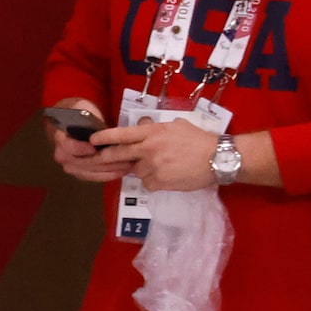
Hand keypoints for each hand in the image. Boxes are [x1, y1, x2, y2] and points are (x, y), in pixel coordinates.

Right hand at [46, 102, 120, 184]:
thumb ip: (88, 117)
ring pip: (89, 172)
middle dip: (103, 162)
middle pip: (81, 163)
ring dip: (109, 170)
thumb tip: (100, 128)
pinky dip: (107, 175)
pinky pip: (93, 177)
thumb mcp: (82, 108)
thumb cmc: (80, 112)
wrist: (73, 121)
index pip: (68, 147)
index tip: (94, 148)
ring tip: (127, 165)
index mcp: (60, 138)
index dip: (81, 149)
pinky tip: (122, 171)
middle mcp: (62, 155)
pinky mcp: (80, 172)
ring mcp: (70, 165)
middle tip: (123, 158)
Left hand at [89, 116, 220, 191]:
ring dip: (142, 169)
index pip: (122, 134)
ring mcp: (152, 166)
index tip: (92, 140)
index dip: (105, 137)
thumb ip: (156, 129)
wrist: (218, 158)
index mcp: (153, 133)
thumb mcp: (177, 126)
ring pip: (136, 170)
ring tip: (163, 165)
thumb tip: (143, 128)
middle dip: (106, 157)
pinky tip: (169, 176)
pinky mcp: (158, 182)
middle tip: (99, 158)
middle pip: (119, 154)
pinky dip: (154, 181)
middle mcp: (149, 149)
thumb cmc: (200, 140)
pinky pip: (147, 183)